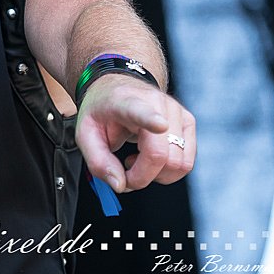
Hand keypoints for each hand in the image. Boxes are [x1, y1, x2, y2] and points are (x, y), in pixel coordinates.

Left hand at [75, 74, 195, 192]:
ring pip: (179, 163)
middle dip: (142, 176)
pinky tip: (150, 157)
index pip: (141, 111)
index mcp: (126, 102)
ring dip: (157, 175)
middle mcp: (156, 103)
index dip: (152, 120)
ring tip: (137, 161)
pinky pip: (186, 162)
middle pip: (161, 155)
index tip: (159, 126)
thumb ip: (98, 162)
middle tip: (124, 173)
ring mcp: (176, 112)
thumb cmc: (102, 110)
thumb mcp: (85, 134)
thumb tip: (120, 184)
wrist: (117, 88)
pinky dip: (168, 170)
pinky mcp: (188, 122)